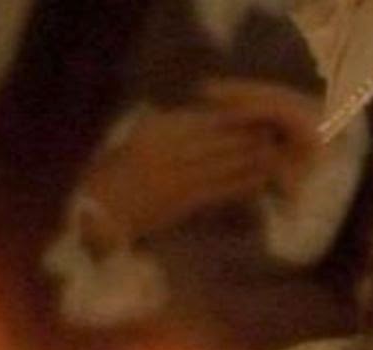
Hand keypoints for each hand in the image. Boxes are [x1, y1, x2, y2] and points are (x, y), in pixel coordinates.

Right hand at [78, 79, 321, 252]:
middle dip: (247, 136)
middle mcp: (166, 150)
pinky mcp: (181, 202)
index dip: (232, 119)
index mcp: (156, 130)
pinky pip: (217, 191)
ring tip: (273, 153)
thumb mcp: (139, 138)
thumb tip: (207, 119)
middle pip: (217, 140)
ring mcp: (174, 177)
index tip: (255, 116)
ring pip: (222, 164)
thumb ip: (170, 127)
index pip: (203, 120)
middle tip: (275, 133)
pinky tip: (258, 180)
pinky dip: (240, 185)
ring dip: (250, 159)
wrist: (98, 211)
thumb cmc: (117, 174)